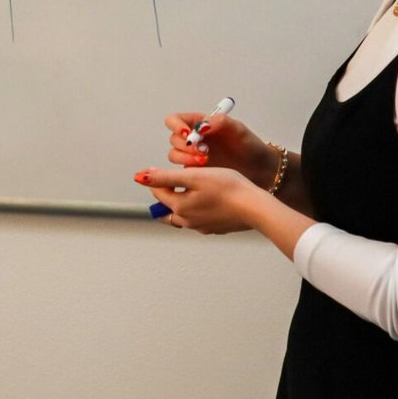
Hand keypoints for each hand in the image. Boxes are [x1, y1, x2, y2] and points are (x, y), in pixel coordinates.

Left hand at [134, 166, 256, 233]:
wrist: (255, 207)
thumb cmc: (228, 189)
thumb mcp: (193, 176)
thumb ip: (165, 177)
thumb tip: (142, 177)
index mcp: (180, 208)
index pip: (158, 193)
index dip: (158, 179)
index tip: (161, 170)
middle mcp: (188, 222)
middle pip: (168, 208)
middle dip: (167, 196)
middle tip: (171, 183)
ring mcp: (203, 227)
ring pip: (183, 216)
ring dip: (181, 204)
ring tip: (189, 191)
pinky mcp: (216, 228)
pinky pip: (199, 220)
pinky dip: (197, 211)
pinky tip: (207, 201)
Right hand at [163, 111, 277, 187]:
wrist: (258, 168)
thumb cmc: (248, 145)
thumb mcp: (237, 128)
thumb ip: (218, 122)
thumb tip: (200, 126)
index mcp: (199, 123)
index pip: (175, 120)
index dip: (176, 126)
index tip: (188, 134)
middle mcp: (193, 139)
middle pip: (174, 139)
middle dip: (185, 145)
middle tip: (203, 149)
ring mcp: (192, 156)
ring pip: (174, 155)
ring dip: (185, 157)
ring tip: (205, 160)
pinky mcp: (195, 171)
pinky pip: (181, 170)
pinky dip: (189, 169)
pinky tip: (204, 170)